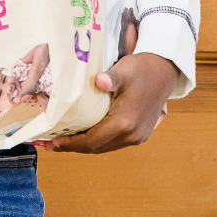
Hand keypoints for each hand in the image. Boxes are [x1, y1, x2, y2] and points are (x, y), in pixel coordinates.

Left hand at [40, 52, 176, 152]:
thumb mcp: (124, 70)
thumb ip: (110, 78)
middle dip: (73, 147)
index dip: (70, 144)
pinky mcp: (140, 134)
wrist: (164, 71)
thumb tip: (100, 80)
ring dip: (85, 145)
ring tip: (64, 141)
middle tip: (52, 144)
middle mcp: (132, 135)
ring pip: (105, 147)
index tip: (53, 142)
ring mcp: (137, 137)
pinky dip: (97, 141)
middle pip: (96, 148)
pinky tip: (85, 135)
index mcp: (125, 123)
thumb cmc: (141, 68)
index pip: (91, 141)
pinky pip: (113, 142)